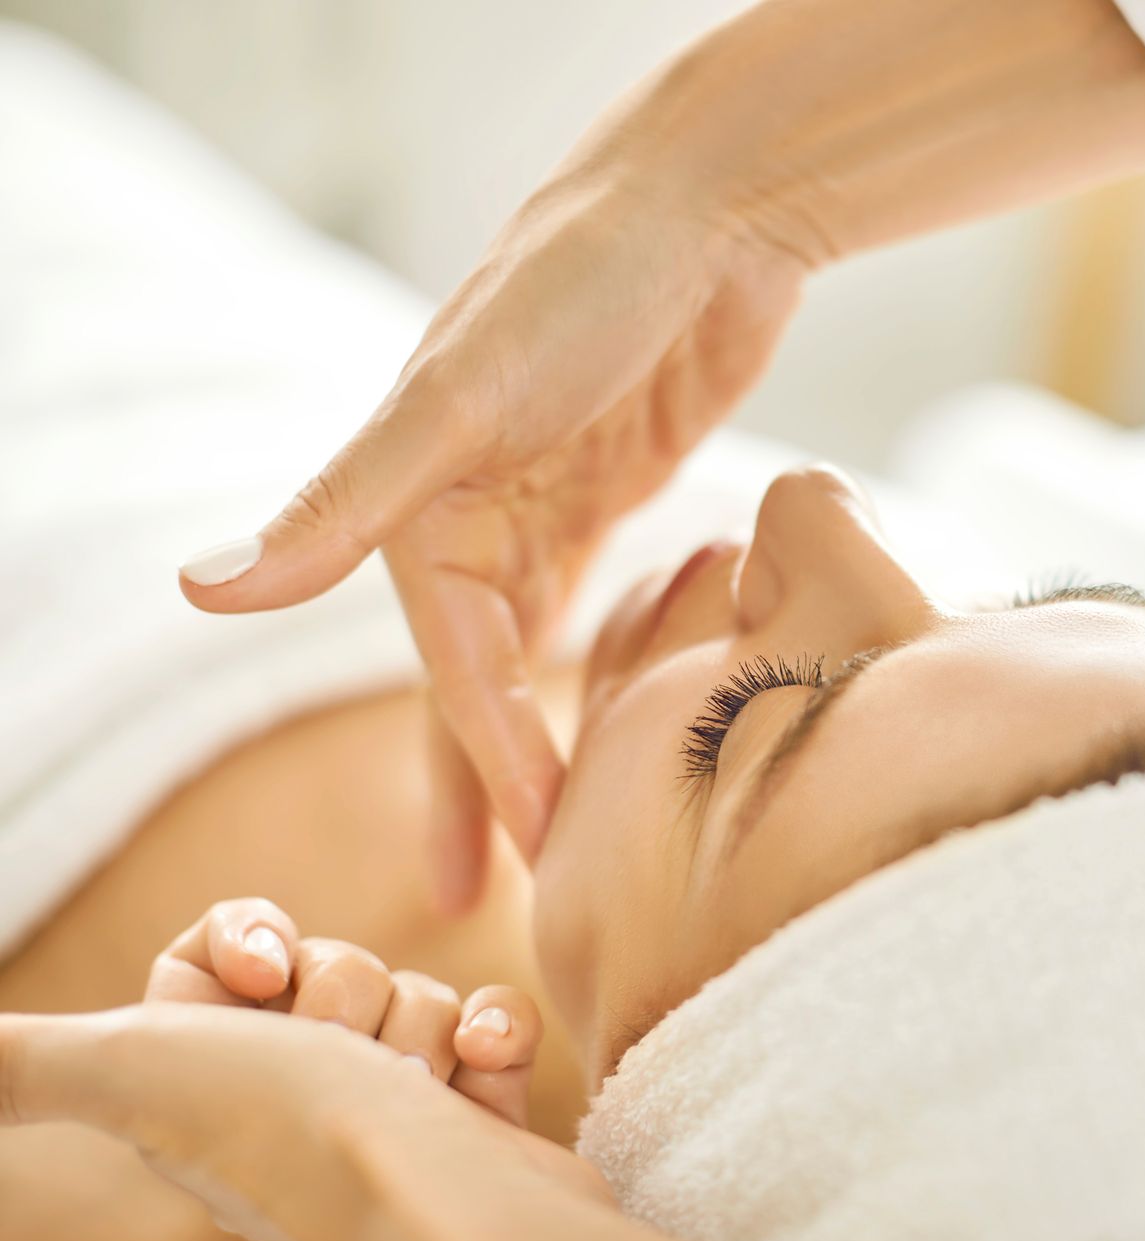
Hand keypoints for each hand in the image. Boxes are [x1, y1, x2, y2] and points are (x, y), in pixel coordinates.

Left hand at [0, 1004, 633, 1240]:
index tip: (265, 973)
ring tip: (410, 1094)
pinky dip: (496, 1033)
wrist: (441, 1215)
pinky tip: (480, 1068)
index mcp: (207, 1078)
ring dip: (422, 1026)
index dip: (254, 940)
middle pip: (334, 962)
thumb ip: (26, 1064)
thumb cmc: (292, 1139)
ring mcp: (395, 1099)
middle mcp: (295, 1091)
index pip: (231, 951)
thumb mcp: (134, 1071)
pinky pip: (492, 1017)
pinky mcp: (476, 1105)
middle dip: (348, 992)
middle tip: (337, 1061)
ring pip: (415, 988)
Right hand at [175, 0, 1144, 917]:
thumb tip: (204, 590)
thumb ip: (346, 503)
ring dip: (542, 735)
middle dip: (483, 779)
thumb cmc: (579, 282)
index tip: (521, 850)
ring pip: (535, 651)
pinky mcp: (617, 490)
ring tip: (561, 832)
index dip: (485, 757)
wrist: (706, 208)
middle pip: (479, 676)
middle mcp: (477, 509)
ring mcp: (548, 502)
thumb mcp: (458, 396)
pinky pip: (598, 600)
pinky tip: (614, 717)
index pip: (455, 660)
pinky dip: (600, 659)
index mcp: (426, 500)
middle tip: (487, 894)